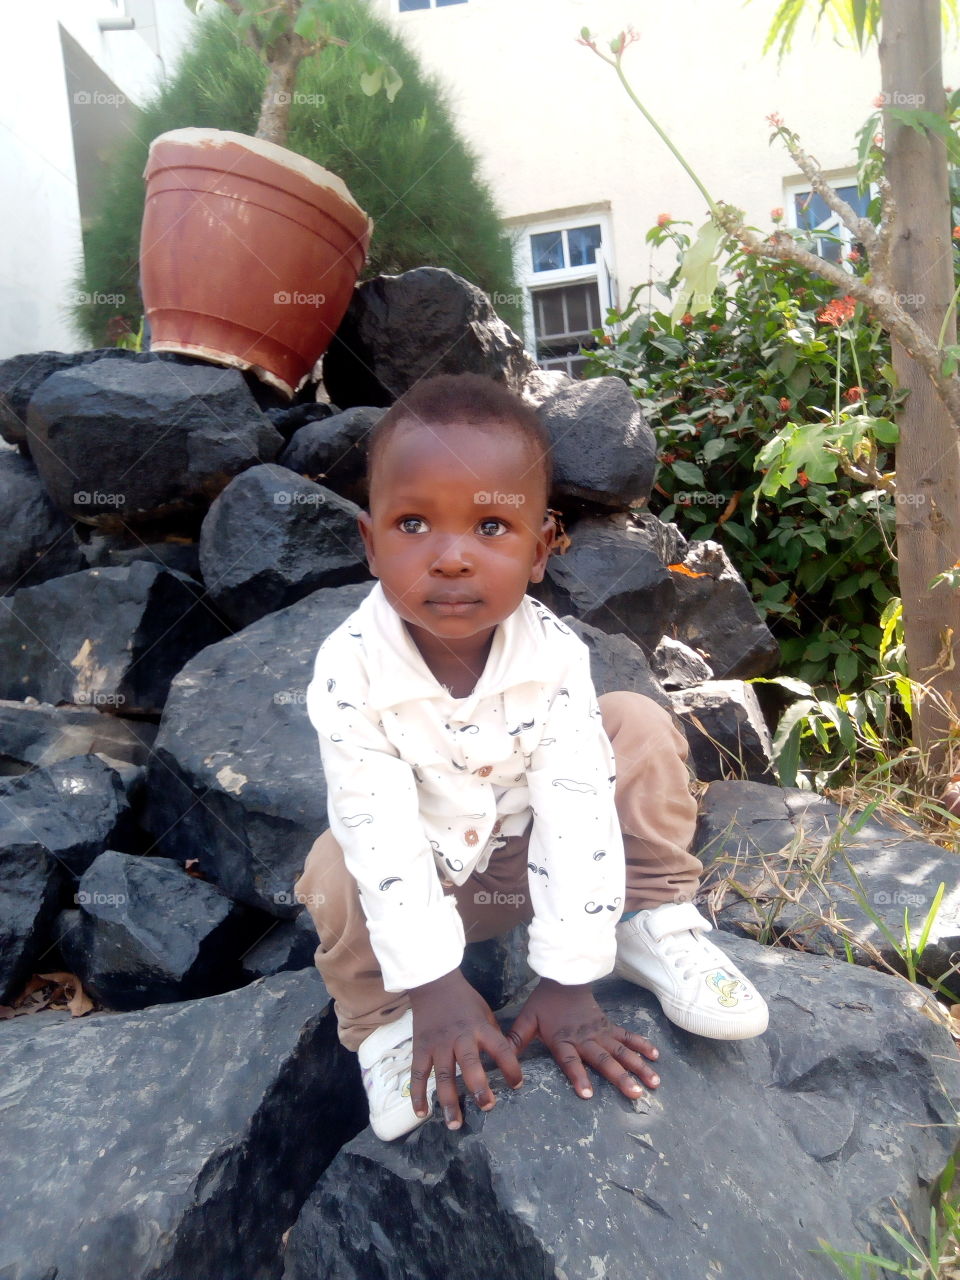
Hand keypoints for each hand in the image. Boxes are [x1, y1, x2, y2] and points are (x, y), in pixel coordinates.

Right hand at [407, 968, 523, 1129]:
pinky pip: (418, 1074)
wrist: (433, 985)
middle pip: (469, 1064)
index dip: (510, 1066)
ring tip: (454, 1123)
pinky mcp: (420, 1048)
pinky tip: (422, 1113)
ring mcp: (437, 1044)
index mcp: (479, 1027)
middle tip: (486, 1107)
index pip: (500, 1048)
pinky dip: (418, 1094)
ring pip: (442, 1075)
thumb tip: (506, 1060)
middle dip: (478, 1087)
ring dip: (448, 1100)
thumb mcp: (485, 1012)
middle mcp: (459, 1037)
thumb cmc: (464, 1001)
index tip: (517, 1084)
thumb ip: (492, 1036)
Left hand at [507, 978, 659, 1101]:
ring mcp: (599, 1032)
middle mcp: (584, 1038)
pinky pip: (627, 1036)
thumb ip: (516, 1041)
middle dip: (620, 1077)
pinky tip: (655, 1057)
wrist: (564, 976)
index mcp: (563, 1039)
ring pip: (621, 1051)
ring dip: (638, 1066)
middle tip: (636, 1094)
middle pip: (604, 1060)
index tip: (588, 1094)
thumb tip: (500, 1062)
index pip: (570, 1061)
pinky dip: (641, 1045)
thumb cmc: (544, 1002)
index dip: (578, 1076)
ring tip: (653, 1082)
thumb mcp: (526, 1020)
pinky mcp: (608, 1025)